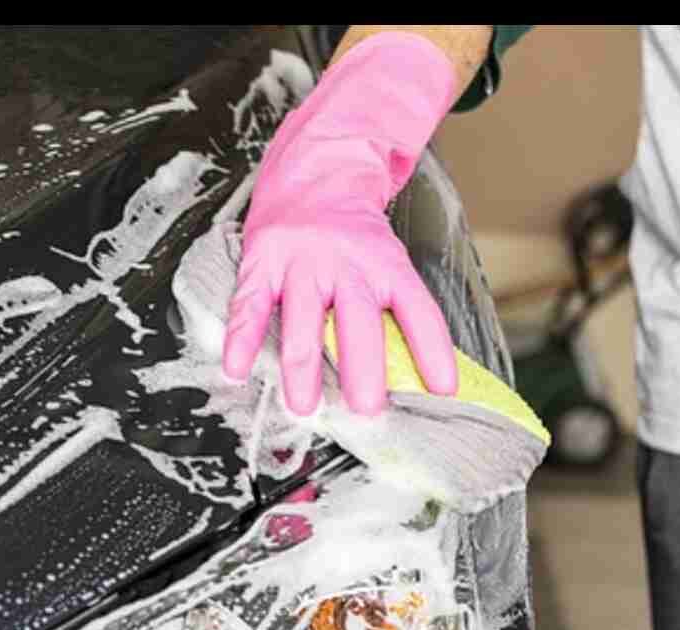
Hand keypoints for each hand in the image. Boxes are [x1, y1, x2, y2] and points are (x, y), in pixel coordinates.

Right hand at [224, 31, 462, 415]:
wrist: (315, 169)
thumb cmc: (354, 232)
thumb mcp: (386, 260)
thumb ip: (395, 311)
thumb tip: (422, 377)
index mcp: (386, 263)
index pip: (418, 309)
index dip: (433, 350)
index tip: (443, 389)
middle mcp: (346, 263)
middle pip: (359, 322)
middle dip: (363, 370)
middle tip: (366, 410)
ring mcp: (301, 262)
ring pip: (304, 321)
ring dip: (303, 368)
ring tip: (304, 407)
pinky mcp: (263, 262)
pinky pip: (250, 306)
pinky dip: (241, 340)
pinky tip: (237, 370)